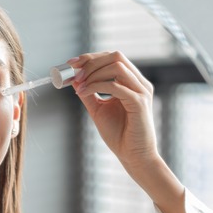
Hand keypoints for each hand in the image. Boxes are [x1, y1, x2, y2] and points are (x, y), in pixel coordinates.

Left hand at [69, 51, 158, 170]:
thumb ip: (88, 93)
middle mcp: (139, 83)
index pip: (113, 58)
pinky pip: (115, 85)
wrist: (134, 156)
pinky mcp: (139, 103)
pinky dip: (96, 86)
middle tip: (74, 73)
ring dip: (93, 73)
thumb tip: (74, 78)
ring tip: (79, 86)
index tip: (71, 64)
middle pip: (116, 56)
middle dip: (91, 62)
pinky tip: (84, 93)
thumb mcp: (98, 109)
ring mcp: (141, 91)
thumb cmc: (120, 135)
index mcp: (132, 82)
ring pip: (117, 66)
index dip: (91, 57)